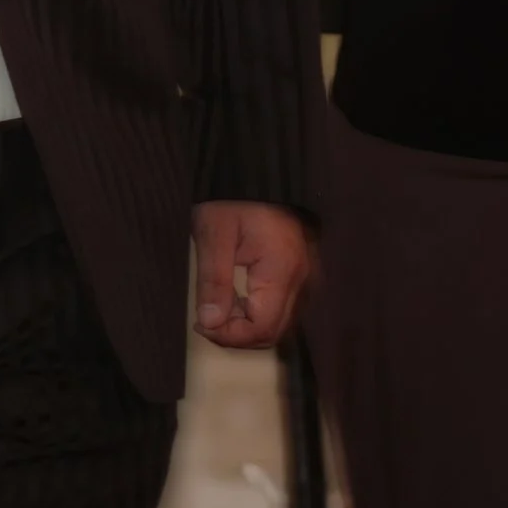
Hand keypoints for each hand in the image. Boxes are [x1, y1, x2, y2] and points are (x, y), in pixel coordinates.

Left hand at [191, 201, 311, 347]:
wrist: (259, 171)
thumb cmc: (232, 198)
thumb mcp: (213, 234)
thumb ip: (213, 281)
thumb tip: (209, 324)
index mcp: (283, 271)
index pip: (262, 327)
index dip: (230, 336)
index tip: (200, 325)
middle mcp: (303, 281)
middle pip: (275, 332)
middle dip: (238, 334)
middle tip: (205, 320)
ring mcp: (307, 278)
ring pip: (281, 323)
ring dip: (248, 326)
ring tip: (217, 308)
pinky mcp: (302, 274)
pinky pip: (283, 308)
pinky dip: (259, 313)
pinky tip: (236, 300)